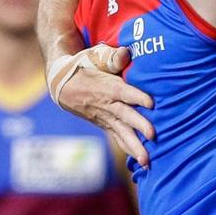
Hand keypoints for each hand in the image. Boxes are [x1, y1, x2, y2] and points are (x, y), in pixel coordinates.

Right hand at [48, 44, 154, 165]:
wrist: (62, 84)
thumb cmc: (84, 66)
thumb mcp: (95, 56)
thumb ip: (112, 57)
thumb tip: (125, 53)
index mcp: (107, 86)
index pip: (123, 91)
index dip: (137, 96)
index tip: (151, 103)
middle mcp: (107, 104)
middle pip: (125, 115)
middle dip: (139, 125)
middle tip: (153, 135)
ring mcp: (106, 117)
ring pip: (122, 133)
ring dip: (135, 147)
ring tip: (147, 162)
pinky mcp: (105, 125)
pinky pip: (118, 138)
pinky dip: (129, 149)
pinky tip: (141, 162)